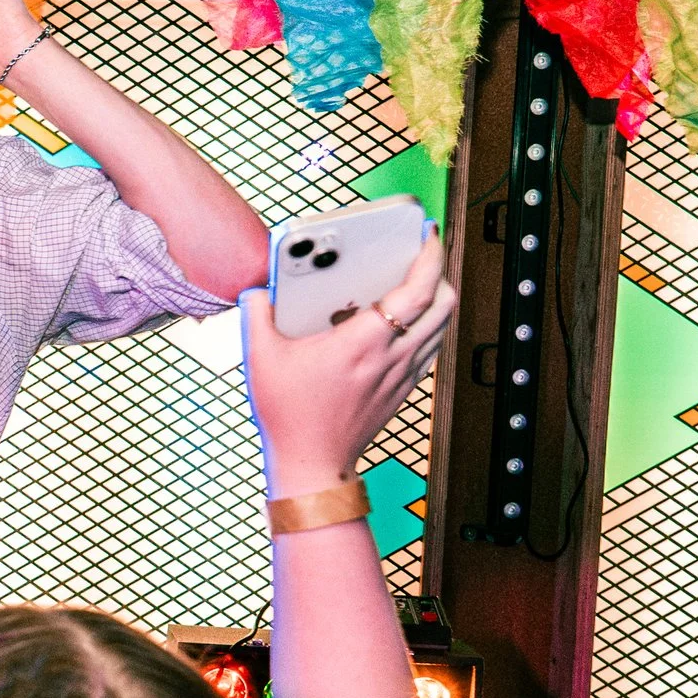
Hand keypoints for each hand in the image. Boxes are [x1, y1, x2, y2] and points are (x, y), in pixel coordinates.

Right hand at [238, 230, 455, 499]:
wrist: (311, 463)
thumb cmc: (288, 414)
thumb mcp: (260, 358)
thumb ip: (255, 314)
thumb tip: (256, 288)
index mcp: (362, 342)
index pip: (417, 292)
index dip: (430, 257)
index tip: (425, 233)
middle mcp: (391, 357)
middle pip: (442, 304)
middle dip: (441, 269)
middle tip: (425, 248)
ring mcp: (401, 375)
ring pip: (441, 325)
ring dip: (438, 296)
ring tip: (418, 276)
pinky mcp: (402, 389)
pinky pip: (430, 347)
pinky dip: (429, 324)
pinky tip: (406, 317)